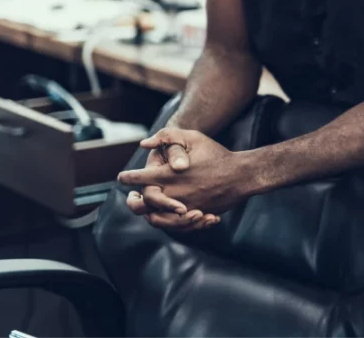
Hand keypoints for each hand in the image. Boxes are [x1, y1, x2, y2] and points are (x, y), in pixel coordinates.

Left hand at [119, 128, 260, 228]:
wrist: (241, 175)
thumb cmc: (216, 154)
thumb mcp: (193, 137)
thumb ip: (167, 137)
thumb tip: (144, 144)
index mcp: (169, 175)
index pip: (139, 179)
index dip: (128, 178)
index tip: (122, 178)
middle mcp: (173, 194)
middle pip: (142, 205)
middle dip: (133, 201)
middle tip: (131, 197)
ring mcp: (184, 207)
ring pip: (156, 219)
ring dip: (148, 214)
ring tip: (146, 208)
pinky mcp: (195, 216)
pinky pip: (175, 225)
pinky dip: (168, 222)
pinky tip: (166, 215)